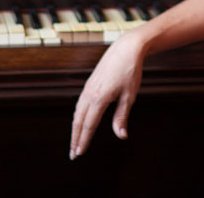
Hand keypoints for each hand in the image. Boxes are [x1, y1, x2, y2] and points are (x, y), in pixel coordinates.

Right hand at [69, 32, 145, 159]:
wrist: (125, 49)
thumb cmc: (130, 71)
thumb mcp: (130, 96)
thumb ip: (122, 116)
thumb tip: (121, 136)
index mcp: (100, 98)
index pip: (89, 124)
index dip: (84, 140)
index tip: (79, 153)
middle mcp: (90, 93)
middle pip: (79, 121)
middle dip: (75, 138)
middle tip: (73, 154)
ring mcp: (88, 88)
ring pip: (77, 113)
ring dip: (75, 129)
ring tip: (75, 142)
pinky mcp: (89, 84)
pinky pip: (80, 104)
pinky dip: (77, 117)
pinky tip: (80, 122)